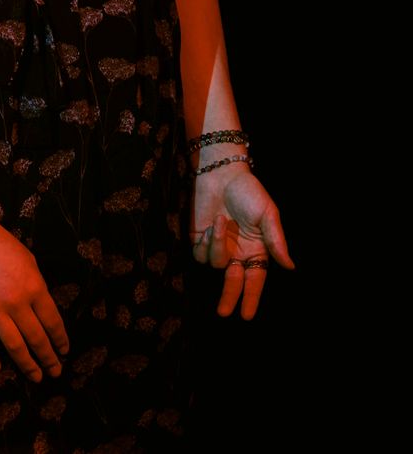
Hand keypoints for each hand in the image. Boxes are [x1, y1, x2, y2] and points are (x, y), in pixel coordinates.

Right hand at [0, 217, 69, 381]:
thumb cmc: (0, 243)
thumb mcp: (29, 260)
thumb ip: (37, 286)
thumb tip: (42, 309)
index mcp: (35, 289)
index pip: (53, 323)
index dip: (60, 341)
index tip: (64, 352)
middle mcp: (17, 304)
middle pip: (37, 339)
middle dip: (49, 358)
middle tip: (55, 372)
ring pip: (15, 346)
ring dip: (28, 365)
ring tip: (36, 377)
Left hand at [191, 164, 292, 319]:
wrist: (221, 173)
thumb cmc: (249, 192)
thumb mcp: (268, 215)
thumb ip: (276, 241)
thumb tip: (290, 267)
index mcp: (257, 250)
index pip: (255, 280)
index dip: (251, 298)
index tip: (247, 316)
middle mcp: (238, 252)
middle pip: (232, 281)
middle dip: (229, 298)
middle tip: (224, 313)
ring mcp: (218, 245)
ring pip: (215, 263)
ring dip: (218, 246)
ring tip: (222, 222)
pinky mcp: (199, 237)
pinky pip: (200, 252)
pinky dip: (206, 240)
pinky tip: (212, 224)